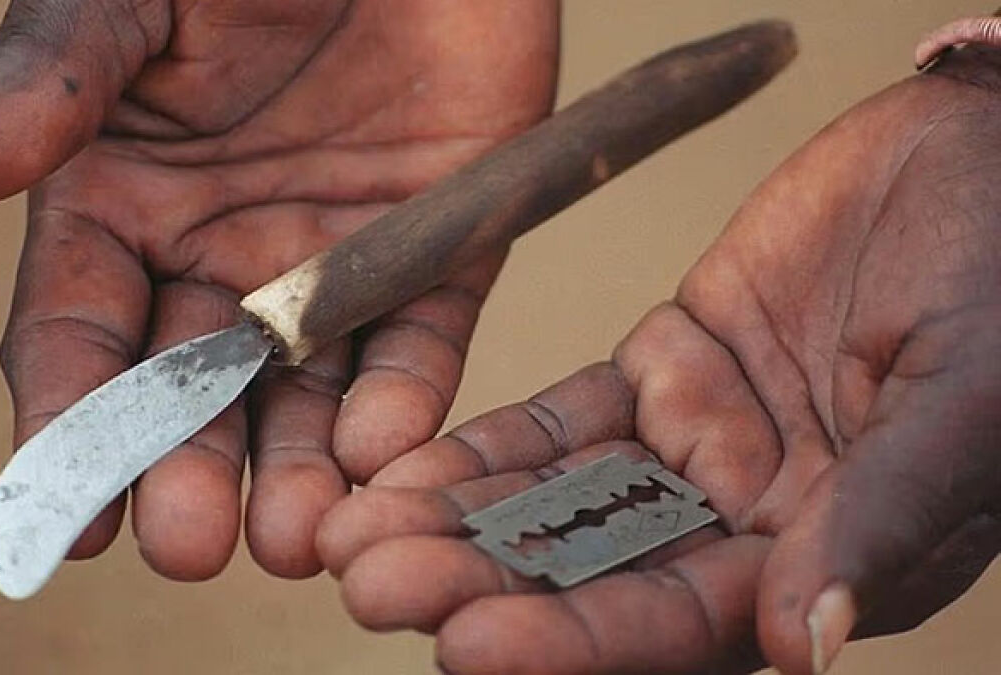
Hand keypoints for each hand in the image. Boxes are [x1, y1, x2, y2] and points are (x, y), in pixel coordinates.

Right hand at [0, 0, 557, 579]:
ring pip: (306, 393)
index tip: (69, 519)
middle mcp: (223, 255)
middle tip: (188, 544)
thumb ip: (50, 85)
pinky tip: (381, 450)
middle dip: (188, 473)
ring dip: (295, 471)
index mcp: (124, 207)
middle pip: (194, 392)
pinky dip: (402, 402)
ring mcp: (333, 262)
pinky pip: (418, 343)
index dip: (69, 428)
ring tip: (289, 538)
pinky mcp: (441, 251)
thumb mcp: (128, 1)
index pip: (79, 337)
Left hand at [317, 46, 1000, 673]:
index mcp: (824, 558)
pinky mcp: (664, 367)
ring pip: (559, 500)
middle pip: (593, 573)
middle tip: (372, 584)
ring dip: (456, 519)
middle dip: (480, 583)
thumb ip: (880, 519)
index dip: (574, 639)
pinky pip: (562, 417)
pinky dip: (487, 446)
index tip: (471, 643)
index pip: (679, 625)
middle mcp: (748, 522)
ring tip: (357, 531)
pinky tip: (405, 466)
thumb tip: (804, 646)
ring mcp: (697, 444)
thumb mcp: (966, 403)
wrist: (985, 159)